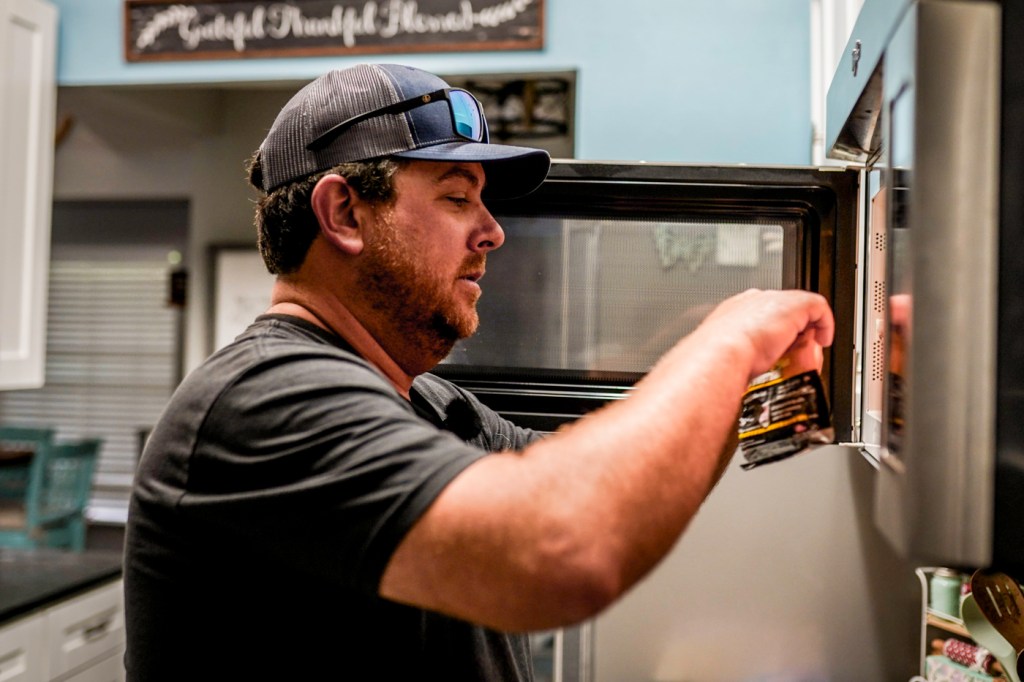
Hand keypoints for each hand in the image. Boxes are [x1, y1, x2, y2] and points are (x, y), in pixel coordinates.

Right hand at [697, 289, 833, 379]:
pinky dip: (825, 323)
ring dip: (807, 328)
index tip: (778, 346)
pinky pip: (818, 307)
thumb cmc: (717, 360)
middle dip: (792, 328)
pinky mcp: (793, 304)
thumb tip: (750, 366)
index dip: (774, 329)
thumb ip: (738, 353)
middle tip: (796, 349)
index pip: (760, 312)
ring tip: (809, 347)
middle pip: (782, 308)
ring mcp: (773, 300)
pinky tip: (823, 341)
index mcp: (732, 311)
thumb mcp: (726, 355)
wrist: (720, 353)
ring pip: (800, 308)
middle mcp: (753, 301)